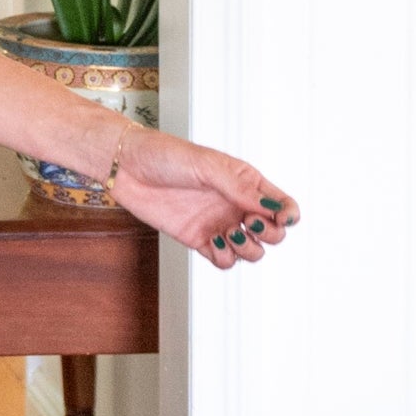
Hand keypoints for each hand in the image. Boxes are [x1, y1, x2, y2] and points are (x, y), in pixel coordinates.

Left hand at [105, 125, 298, 267]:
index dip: (288, 215)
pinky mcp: (198, 240)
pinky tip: (213, 243)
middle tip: (249, 223)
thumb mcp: (207, 165)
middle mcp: (235, 205)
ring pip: (251, 250)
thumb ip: (240, 187)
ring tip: (227, 234)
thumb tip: (271, 207)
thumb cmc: (166, 155)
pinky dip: (225, 258)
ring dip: (247, 248)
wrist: (127, 168)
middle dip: (269, 234)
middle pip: (272, 233)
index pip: (281, 204)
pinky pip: (224, 260)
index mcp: (245, 183)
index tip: (280, 217)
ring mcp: (218, 224)